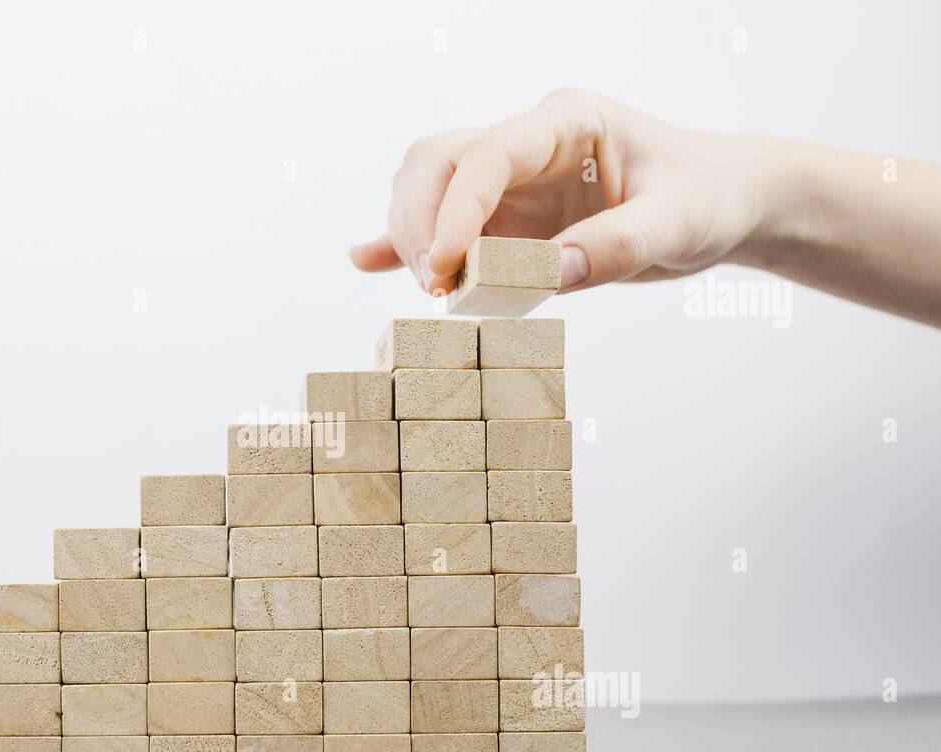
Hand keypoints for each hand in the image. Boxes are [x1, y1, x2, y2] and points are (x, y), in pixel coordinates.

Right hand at [349, 89, 782, 296]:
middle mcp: (527, 143)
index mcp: (566, 123)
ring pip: (426, 187)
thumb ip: (616, 245)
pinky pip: (442, 220)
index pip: (486, 156)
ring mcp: (511, 179)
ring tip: (437, 292)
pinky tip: (367, 262)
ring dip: (414, 236)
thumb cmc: (706, 198)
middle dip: (420, 223)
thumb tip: (551, 273)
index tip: (445, 268)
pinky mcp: (506, 215)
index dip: (455, 209)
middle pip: (435, 162)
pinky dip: (403, 242)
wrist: (722, 202)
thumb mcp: (678, 224)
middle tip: (438, 287)